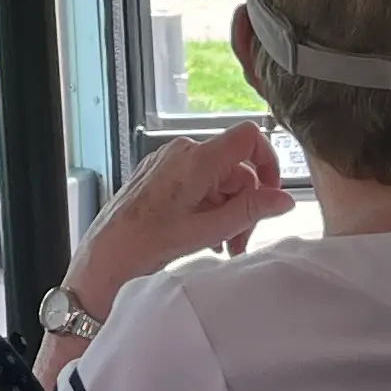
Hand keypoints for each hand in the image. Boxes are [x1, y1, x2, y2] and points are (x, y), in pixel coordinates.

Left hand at [69, 123, 295, 316]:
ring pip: (218, 180)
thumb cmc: (147, 242)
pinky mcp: (160, 174)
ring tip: (224, 247)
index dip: (267, 162)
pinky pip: (198, 184)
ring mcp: (169, 162)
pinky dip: (209, 208)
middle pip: (235, 168)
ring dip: (228, 212)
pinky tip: (208, 237)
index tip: (271, 196)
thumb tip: (284, 199)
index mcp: (196, 159)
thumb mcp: (207, 230)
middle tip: (241, 242)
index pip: (248, 137)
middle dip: (245, 205)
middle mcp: (183, 152)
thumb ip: (249, 212)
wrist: (106, 253)